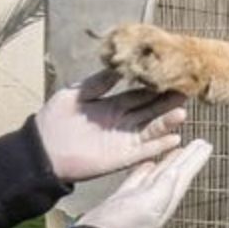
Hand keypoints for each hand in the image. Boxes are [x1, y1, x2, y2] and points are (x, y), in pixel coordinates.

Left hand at [36, 68, 187, 182]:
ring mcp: (122, 139)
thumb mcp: (74, 94)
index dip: (155, 87)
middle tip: (187, 92)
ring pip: (151, 129)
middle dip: (167, 102)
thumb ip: (97, 83)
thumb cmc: (53, 120)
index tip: (171, 77)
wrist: (41, 151)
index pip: (139, 94)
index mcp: (111, 104)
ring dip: (167, 122)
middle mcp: (122, 121)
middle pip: (150, 110)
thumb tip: (117, 69)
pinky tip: (174, 139)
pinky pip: (143, 151)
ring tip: (182, 113)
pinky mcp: (121, 158)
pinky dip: (158, 146)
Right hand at [77, 140, 211, 227]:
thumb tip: (177, 170)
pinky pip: (139, 179)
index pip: (184, 175)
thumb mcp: (147, 207)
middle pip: (176, 173)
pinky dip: (146, 170)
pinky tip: (149, 165)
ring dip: (169, 161)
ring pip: (159, 174)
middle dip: (188, 158)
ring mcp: (140, 199)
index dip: (195, 160)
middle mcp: (156, 199)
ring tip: (179, 149)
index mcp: (165, 201)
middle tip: (201, 143)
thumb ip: (163, 188)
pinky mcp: (124, 198)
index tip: (206, 145)